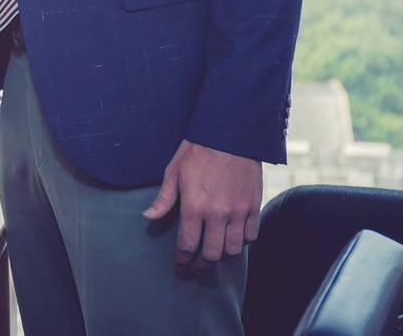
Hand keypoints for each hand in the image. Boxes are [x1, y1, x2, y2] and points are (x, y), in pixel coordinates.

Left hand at [143, 140, 261, 269]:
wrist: (229, 134)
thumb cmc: (198, 150)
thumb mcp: (174, 171)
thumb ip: (164, 199)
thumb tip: (148, 217)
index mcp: (194, 207)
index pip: (188, 245)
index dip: (182, 260)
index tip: (180, 266)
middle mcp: (218, 214)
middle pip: (211, 253)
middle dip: (201, 265)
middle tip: (195, 267)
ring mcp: (238, 212)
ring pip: (233, 249)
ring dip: (222, 255)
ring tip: (214, 254)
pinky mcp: (254, 206)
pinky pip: (251, 235)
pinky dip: (243, 242)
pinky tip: (234, 239)